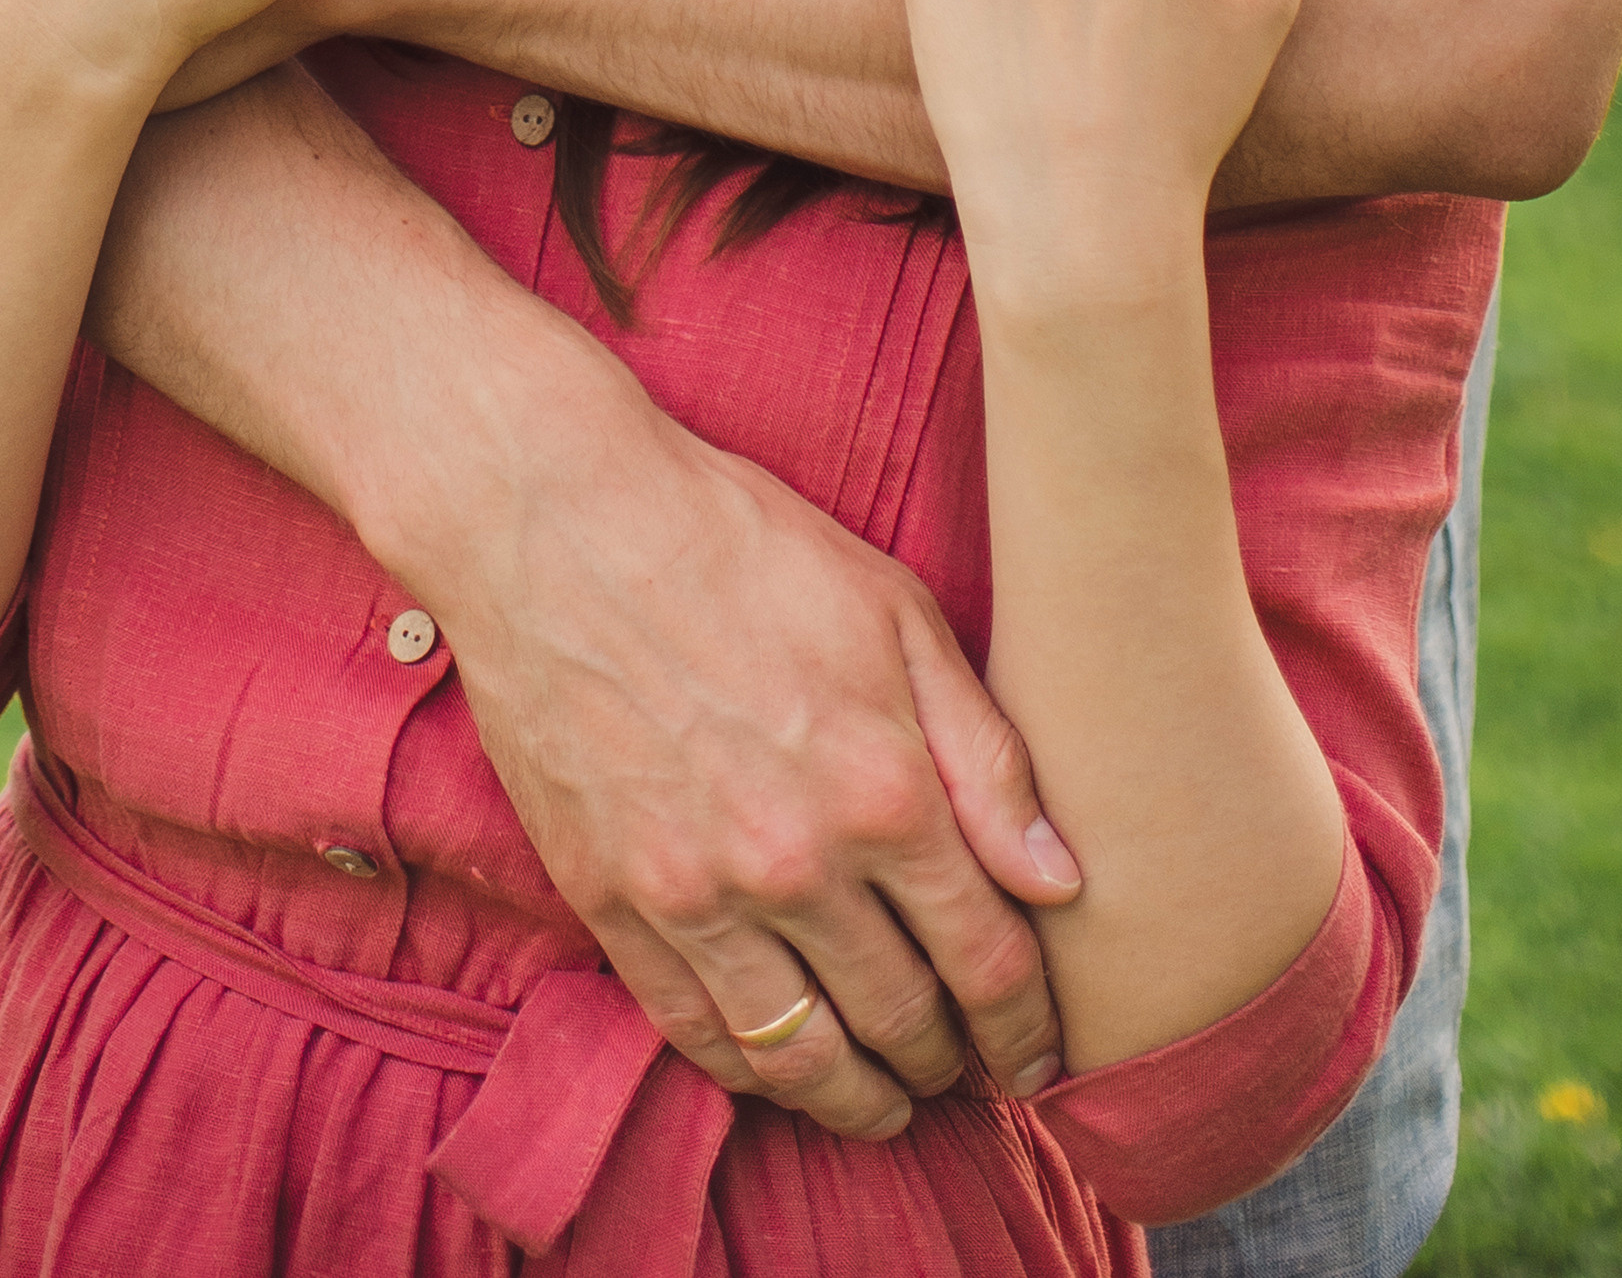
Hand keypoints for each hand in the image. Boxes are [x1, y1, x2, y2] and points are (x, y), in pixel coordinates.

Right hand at [401, 389, 1080, 1140]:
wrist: (558, 520)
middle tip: (967, 1072)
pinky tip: (779, 1064)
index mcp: (884, 791)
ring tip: (884, 1100)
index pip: (989, 966)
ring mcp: (694, 892)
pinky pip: (692, 1031)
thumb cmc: (739, 545)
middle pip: (901, 1023)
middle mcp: (796, 864)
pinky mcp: (609, 900)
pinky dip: (748, 1072)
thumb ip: (986, 758)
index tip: (1039, 1058)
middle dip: (949, 1064)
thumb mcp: (896, 615)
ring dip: (856, 1099)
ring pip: (799, 1057)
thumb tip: (1062, 881)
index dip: (1027, 1032)